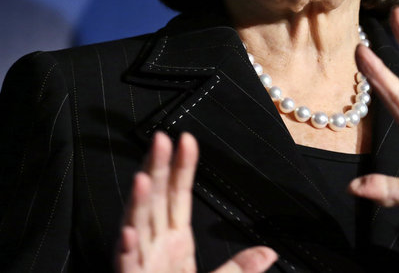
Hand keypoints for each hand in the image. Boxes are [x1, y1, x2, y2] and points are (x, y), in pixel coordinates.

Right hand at [115, 132, 277, 272]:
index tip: (186, 139)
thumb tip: (269, 252)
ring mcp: (141, 265)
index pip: (178, 196)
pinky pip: (128, 266)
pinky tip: (131, 233)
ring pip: (136, 228)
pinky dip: (128, 250)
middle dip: (156, 170)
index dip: (182, 167)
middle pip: (155, 201)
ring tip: (142, 178)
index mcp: (174, 242)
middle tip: (160, 139)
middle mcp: (154, 247)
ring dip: (137, 204)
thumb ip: (239, 269)